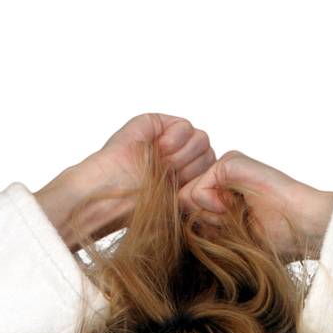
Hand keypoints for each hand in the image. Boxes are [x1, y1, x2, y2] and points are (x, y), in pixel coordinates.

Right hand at [35, 114, 215, 246]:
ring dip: (183, 155)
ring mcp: (167, 139)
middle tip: (170, 176)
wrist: (112, 195)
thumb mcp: (177, 207)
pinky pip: (184, 126)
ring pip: (201, 139)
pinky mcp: (156, 123)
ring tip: (163, 163)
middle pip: (209, 153)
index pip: (213, 169)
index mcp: (184, 177)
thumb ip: (200, 191)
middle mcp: (177, 157)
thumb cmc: (139, 208)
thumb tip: (220, 178)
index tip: (180, 191)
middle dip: (192, 167)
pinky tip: (160, 149)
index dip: (201, 180)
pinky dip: (176, 139)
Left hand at [175, 150, 332, 261]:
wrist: (302, 228)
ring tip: (239, 215)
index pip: (185, 212)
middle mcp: (220, 179)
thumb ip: (201, 225)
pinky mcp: (230, 163)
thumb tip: (174, 215)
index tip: (226, 233)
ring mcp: (224, 169)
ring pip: (188, 196)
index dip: (198, 229)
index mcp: (220, 196)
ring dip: (211, 216)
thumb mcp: (228, 237)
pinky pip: (199, 188)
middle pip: (183, 205)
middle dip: (204, 223)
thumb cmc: (272, 240)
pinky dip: (214, 205)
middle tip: (235, 224)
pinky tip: (238, 206)